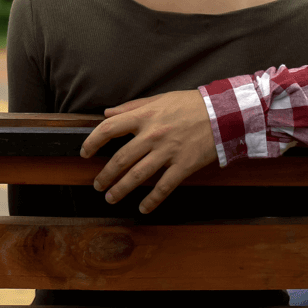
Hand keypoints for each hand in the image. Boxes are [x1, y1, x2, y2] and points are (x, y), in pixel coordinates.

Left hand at [80, 89, 216, 213]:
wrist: (222, 113)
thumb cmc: (190, 105)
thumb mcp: (159, 99)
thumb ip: (131, 107)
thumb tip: (107, 113)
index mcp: (144, 116)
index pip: (109, 129)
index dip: (92, 142)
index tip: (84, 152)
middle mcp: (152, 135)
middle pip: (120, 159)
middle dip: (105, 175)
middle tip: (98, 185)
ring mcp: (167, 152)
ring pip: (137, 175)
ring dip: (121, 189)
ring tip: (111, 198)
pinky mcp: (183, 165)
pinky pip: (163, 187)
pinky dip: (152, 200)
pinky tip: (143, 208)